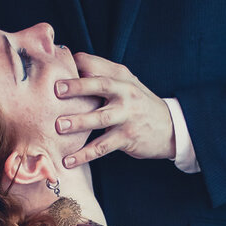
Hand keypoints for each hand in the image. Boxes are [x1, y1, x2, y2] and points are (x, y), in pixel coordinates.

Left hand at [55, 53, 175, 167]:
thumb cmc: (138, 105)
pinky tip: (68, 160)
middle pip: (100, 85)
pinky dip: (85, 155)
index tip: (55, 69)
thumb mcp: (126, 84)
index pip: (96, 64)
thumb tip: (70, 69)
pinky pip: (102, 147)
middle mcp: (125, 92)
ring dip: (78, 122)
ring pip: (100, 118)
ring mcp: (127, 115)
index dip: (76, 64)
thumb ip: (102, 77)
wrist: (170, 128)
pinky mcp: (127, 137)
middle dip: (78, 87)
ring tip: (58, 127)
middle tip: (56, 91)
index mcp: (121, 76)